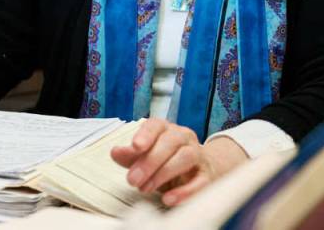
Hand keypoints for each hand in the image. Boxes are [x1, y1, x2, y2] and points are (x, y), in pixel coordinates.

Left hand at [109, 118, 248, 205]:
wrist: (197, 172)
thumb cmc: (165, 161)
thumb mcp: (144, 157)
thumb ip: (130, 155)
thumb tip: (115, 152)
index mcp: (165, 129)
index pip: (156, 125)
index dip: (146, 134)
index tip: (135, 146)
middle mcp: (183, 137)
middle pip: (169, 142)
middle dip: (149, 161)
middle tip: (132, 179)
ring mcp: (198, 154)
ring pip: (185, 157)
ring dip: (163, 173)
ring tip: (145, 188)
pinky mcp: (207, 174)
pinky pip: (200, 181)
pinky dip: (184, 191)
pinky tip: (168, 199)